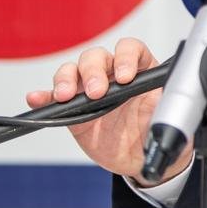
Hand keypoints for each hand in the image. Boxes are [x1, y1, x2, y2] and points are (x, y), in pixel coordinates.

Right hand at [25, 38, 188, 184]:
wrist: (141, 158)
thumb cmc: (156, 130)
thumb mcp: (167, 116)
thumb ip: (167, 103)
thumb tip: (167, 95)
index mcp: (139, 69)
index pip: (130, 49)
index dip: (126, 57)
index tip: (126, 76)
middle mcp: (112, 75)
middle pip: (96, 57)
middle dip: (93, 71)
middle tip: (97, 92)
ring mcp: (90, 91)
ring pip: (72, 71)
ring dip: (66, 80)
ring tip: (66, 96)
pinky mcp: (74, 111)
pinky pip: (54, 98)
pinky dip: (44, 96)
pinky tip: (38, 98)